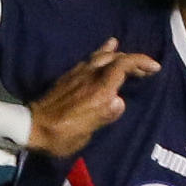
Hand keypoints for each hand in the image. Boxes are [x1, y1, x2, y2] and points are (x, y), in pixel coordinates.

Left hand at [26, 38, 160, 156]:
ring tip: (123, 49)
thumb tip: (119, 101)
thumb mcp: (85, 134)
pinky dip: (99, 55)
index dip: (140, 62)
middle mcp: (88, 78)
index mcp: (98, 92)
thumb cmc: (60, 136)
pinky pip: (88, 60)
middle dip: (132, 59)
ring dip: (115, 53)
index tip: (154, 68)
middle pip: (114, 58)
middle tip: (145, 68)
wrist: (31, 128)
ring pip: (99, 56)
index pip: (122, 66)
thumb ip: (103, 116)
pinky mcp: (67, 78)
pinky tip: (101, 55)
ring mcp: (76, 75)